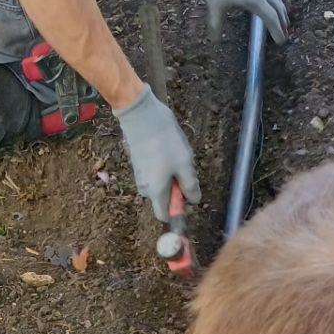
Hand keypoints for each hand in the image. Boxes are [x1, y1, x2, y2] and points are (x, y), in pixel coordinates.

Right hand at [116, 86, 200, 222]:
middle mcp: (145, 188)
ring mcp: (140, 176)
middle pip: (163, 199)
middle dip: (176, 189)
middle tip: (184, 169)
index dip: (178, 210)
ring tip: (175, 157)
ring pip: (160, 185)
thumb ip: (190, 187)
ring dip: (171, 176)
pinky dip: (163, 168)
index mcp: (156, 192)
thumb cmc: (166, 143)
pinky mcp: (139, 164)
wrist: (142, 118)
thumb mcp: (185, 165)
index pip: (164, 215)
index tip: (187, 196)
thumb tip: (194, 201)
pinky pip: (154, 174)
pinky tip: (167, 150)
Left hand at [195, 0, 288, 42]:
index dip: (277, 30)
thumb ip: (216, 23)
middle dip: (282, 22)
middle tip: (284, 34)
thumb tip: (214, 41)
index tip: (281, 42)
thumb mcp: (214, 3)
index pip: (270, 18)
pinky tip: (269, 0)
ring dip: (281, 10)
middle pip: (278, 8)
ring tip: (282, 18)